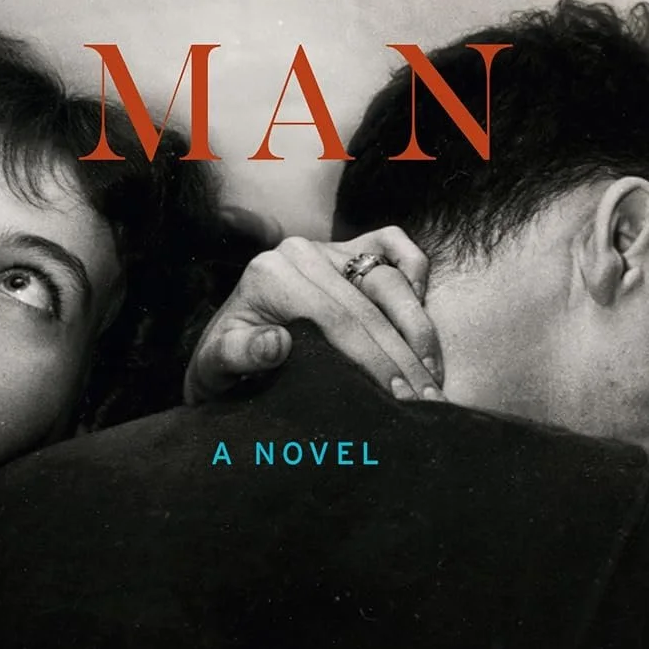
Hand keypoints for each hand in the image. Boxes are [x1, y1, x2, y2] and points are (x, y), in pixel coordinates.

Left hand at [185, 225, 442, 403]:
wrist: (227, 345)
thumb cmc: (225, 363)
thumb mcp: (216, 366)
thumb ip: (239, 355)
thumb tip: (274, 344)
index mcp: (270, 275)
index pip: (337, 319)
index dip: (373, 359)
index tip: (399, 398)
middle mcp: (300, 252)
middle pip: (369, 305)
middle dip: (404, 357)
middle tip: (429, 402)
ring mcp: (327, 247)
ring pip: (389, 279)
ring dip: (419, 331)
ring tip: (433, 379)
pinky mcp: (348, 248)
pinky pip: (392, 245)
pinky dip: (415, 271)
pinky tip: (422, 321)